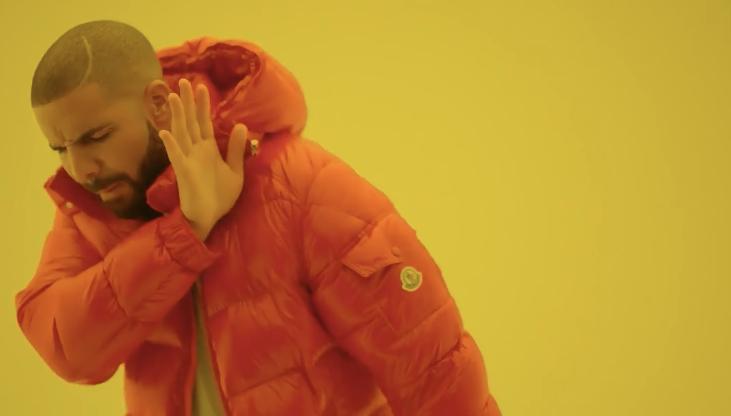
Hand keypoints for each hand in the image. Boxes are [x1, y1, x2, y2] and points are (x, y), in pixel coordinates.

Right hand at [158, 78, 248, 232]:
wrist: (210, 218)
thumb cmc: (219, 196)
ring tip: (172, 97)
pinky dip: (171, 144)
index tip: (201, 87)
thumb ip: (236, 149)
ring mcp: (188, 160)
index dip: (202, 105)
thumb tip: (241, 125)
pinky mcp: (184, 173)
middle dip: (187, 103)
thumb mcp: (235, 170)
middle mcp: (196, 151)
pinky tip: (165, 132)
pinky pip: (176, 156)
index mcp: (208, 149)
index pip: (204, 122)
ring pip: (181, 133)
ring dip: (177, 115)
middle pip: (190, 122)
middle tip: (183, 82)